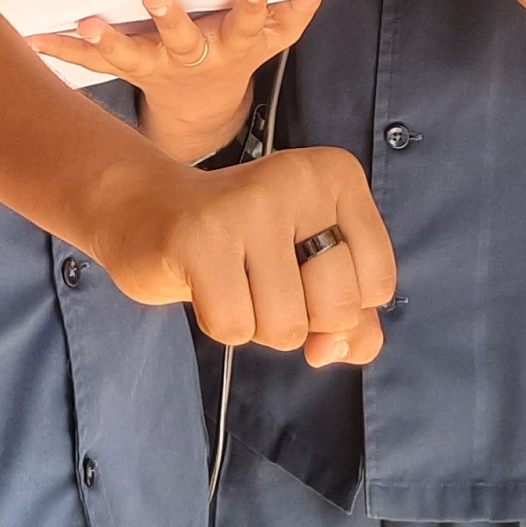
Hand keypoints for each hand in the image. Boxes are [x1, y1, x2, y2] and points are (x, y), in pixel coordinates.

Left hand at [32, 0, 328, 166]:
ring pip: (130, 55)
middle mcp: (192, 58)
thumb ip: (295, 10)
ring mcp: (155, 66)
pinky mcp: (124, 68)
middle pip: (183, 40)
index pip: (248, 22)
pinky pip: (89, 60)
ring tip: (85, 20)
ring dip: (106, 40)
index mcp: (232, 45)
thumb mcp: (274, 36)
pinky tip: (31, 35)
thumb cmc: (237, 52)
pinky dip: (59, 49)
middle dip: (171, 18)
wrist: (202, 108)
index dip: (252, 4)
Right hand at [91, 147, 395, 367]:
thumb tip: (331, 352)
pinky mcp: (201, 237)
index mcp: (338, 175)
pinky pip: (235, 327)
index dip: (341, 305)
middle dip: (298, 319)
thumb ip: (350, 321)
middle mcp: (299, 177)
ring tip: (233, 279)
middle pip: (336, 308)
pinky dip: (220, 324)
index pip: (378, 285)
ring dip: (256, 324)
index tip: (299, 270)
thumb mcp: (311, 271)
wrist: (147, 212)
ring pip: (287, 325)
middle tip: (260, 277)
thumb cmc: (242, 246)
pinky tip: (206, 284)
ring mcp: (250, 204)